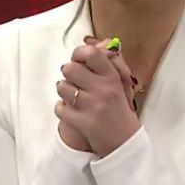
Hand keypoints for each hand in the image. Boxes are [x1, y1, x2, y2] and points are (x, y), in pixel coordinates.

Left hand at [55, 42, 140, 156]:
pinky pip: (59, 107)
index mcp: (112, 77)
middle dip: (69, 73)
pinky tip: (71, 110)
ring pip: (62, 87)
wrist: (124, 142)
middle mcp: (103, 89)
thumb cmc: (120, 110)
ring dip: (64, 90)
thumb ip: (109, 62)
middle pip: (70, 68)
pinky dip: (62, 108)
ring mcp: (92, 106)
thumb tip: (96, 42)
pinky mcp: (82, 122)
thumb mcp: (120, 83)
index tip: (79, 59)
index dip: (79, 53)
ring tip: (73, 96)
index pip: (91, 53)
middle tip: (75, 80)